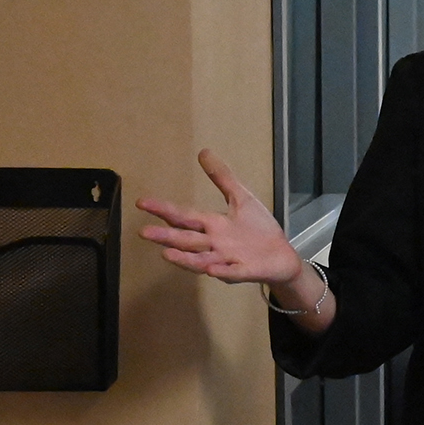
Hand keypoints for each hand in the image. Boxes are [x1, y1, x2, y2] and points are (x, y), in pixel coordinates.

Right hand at [139, 151, 324, 329]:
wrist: (282, 255)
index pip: (184, 216)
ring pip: (202, 259)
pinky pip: (233, 273)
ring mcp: (228, 260)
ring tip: (167, 254)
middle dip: (166, 236)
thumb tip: (203, 152)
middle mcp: (215, 244)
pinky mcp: (246, 271)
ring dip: (185, 258)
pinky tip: (211, 269)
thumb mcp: (241, 198)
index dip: (163, 209)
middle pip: (187, 239)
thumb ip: (222, 178)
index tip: (141, 202)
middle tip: (143, 232)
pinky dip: (222, 271)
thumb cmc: (258, 229)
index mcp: (213, 225)